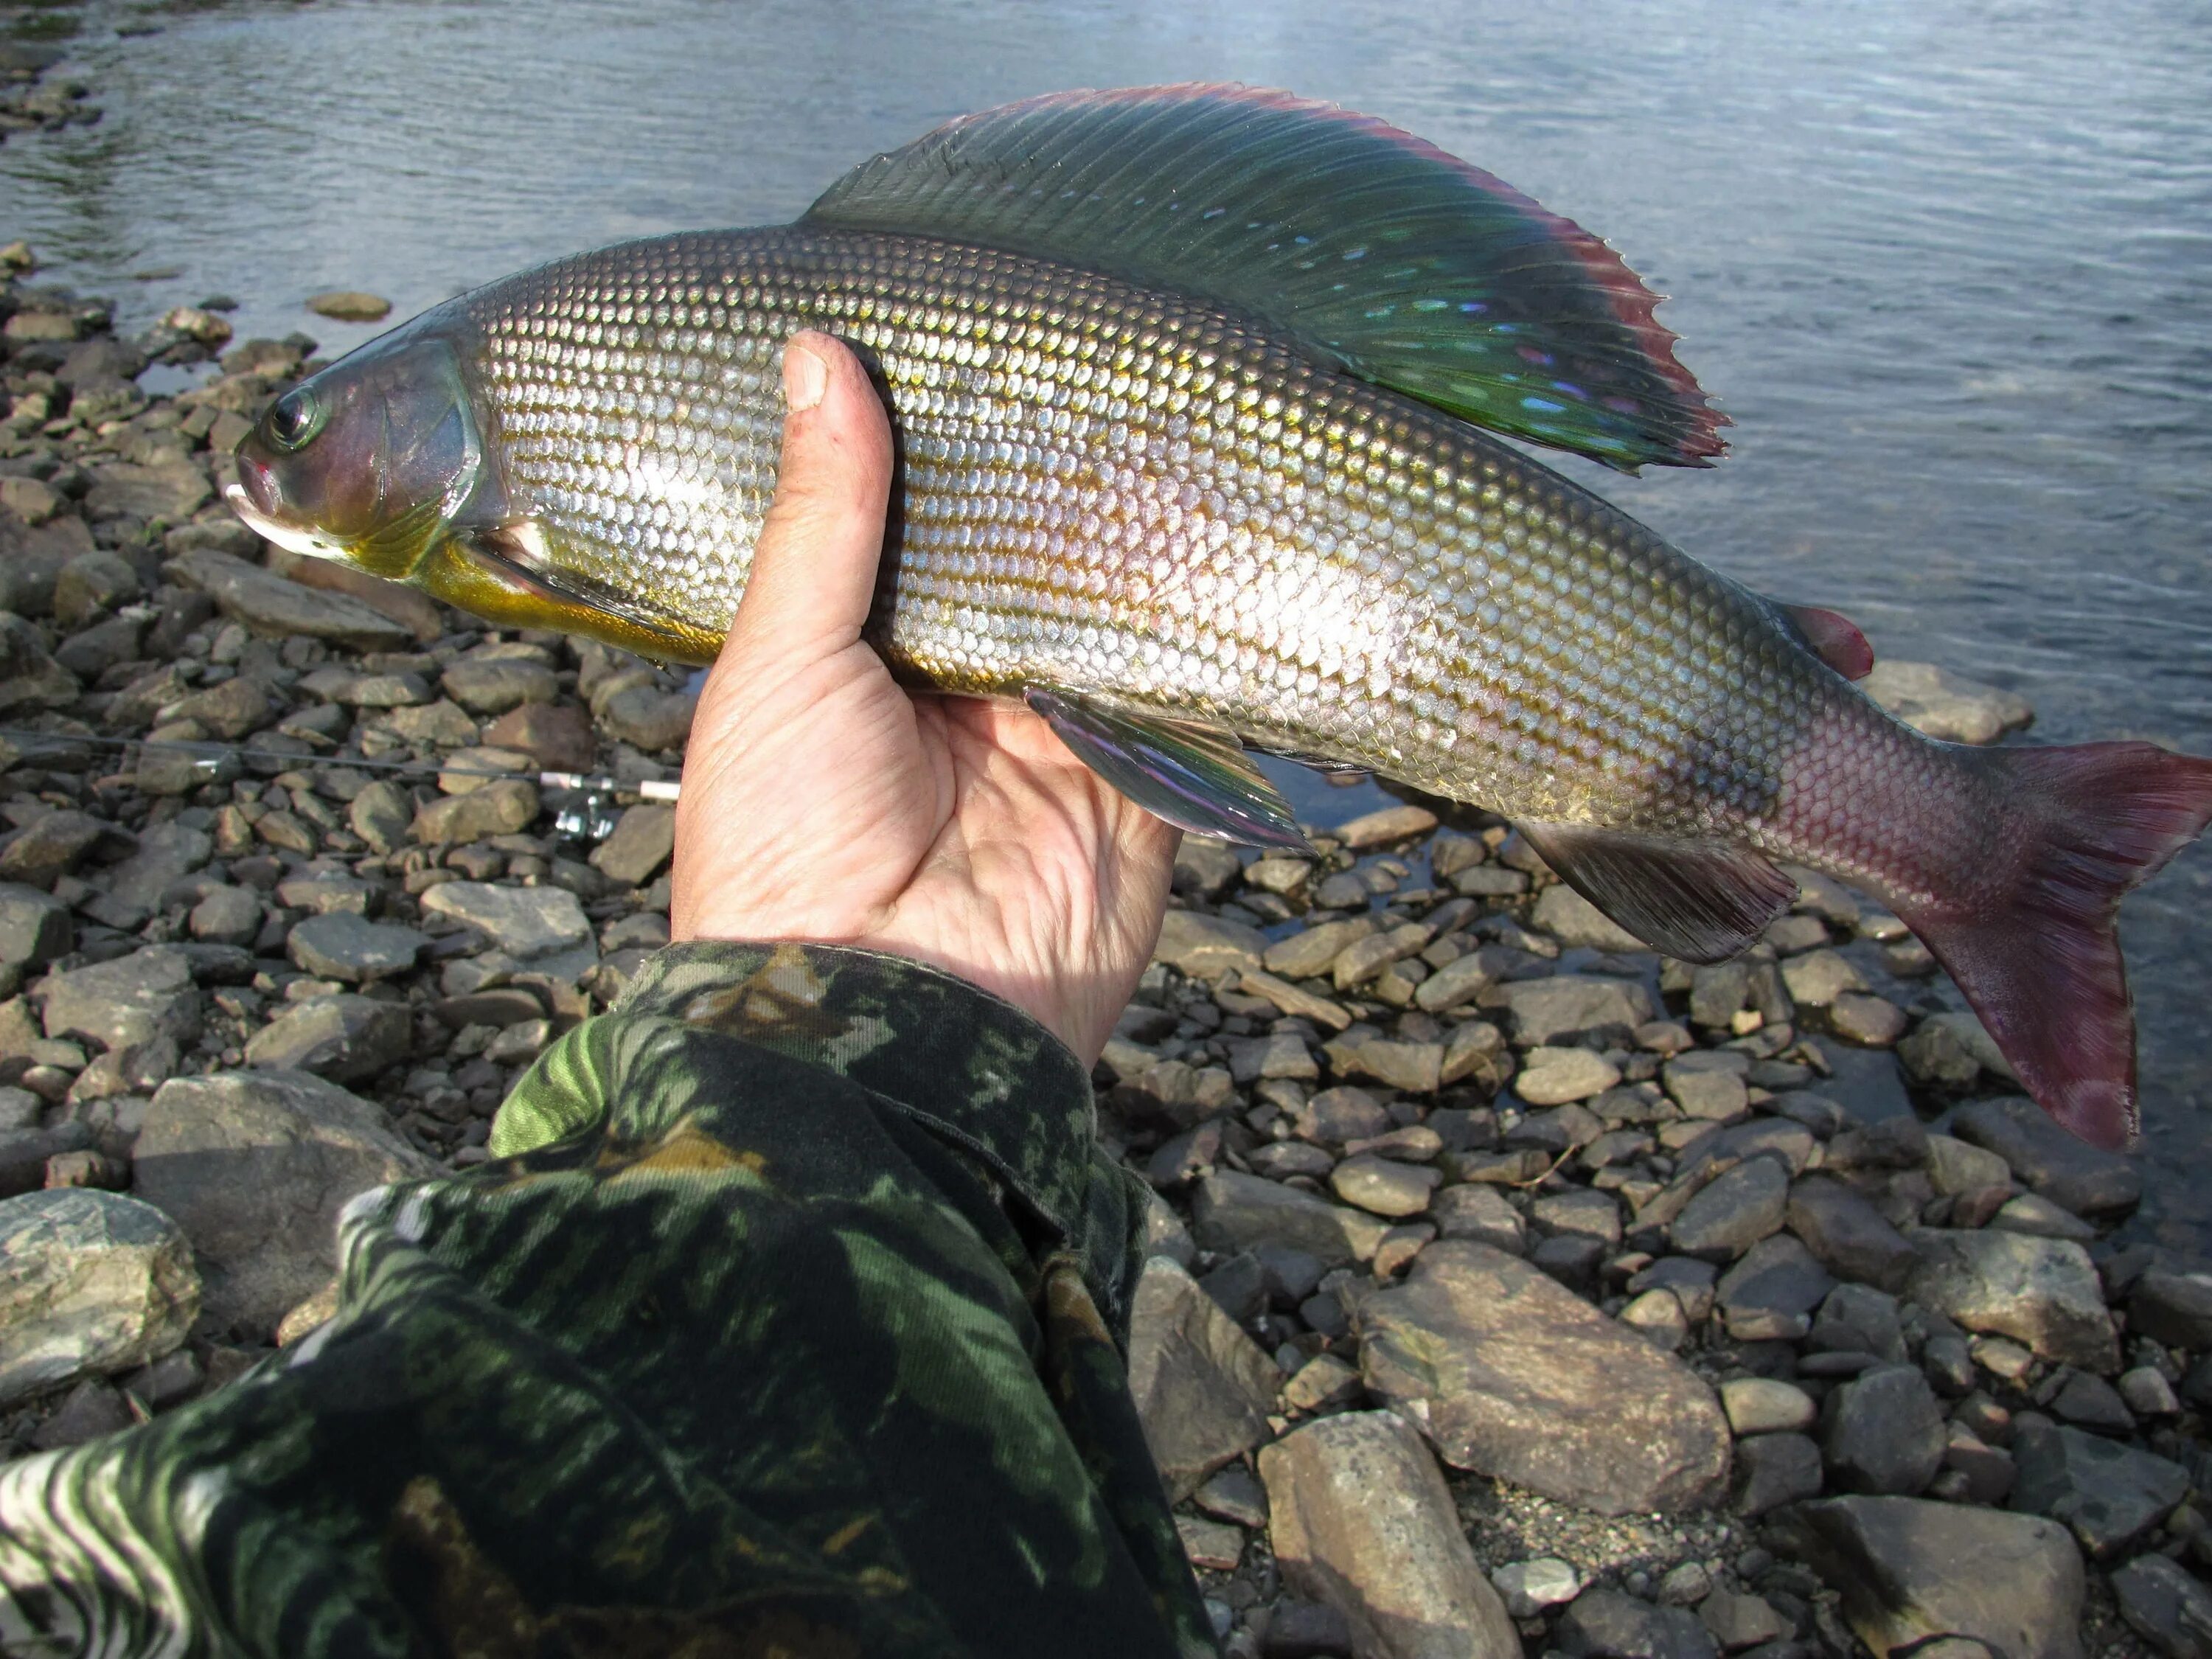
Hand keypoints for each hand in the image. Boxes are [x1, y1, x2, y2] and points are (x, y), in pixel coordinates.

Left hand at [671, 332, 1179, 1064]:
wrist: (875, 1020)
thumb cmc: (783, 847)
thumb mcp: (778, 662)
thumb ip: (823, 520)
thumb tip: (816, 355)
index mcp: (862, 663)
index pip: (923, 533)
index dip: (949, 452)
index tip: (986, 344)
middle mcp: (963, 697)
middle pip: (1026, 571)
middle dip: (1057, 492)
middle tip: (1101, 362)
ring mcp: (1054, 746)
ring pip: (1108, 620)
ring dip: (1133, 549)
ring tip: (1171, 419)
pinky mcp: (1132, 794)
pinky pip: (1177, 702)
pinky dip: (1197, 640)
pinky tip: (1220, 541)